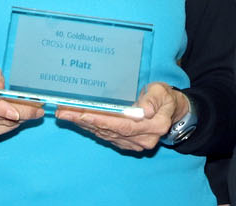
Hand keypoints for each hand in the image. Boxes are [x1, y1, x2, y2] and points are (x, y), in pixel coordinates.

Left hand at [55, 82, 185, 151]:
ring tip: (65, 114)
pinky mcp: (126, 143)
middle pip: (110, 130)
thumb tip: (146, 111)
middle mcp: (143, 139)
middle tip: (64, 113)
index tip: (83, 114)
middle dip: (85, 121)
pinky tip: (77, 120)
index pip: (124, 125)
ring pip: (105, 134)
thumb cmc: (164, 97)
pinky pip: (106, 136)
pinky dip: (90, 128)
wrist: (170, 112)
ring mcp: (134, 143)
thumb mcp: (162, 92)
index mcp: (154, 126)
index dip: (102, 121)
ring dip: (84, 125)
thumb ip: (153, 100)